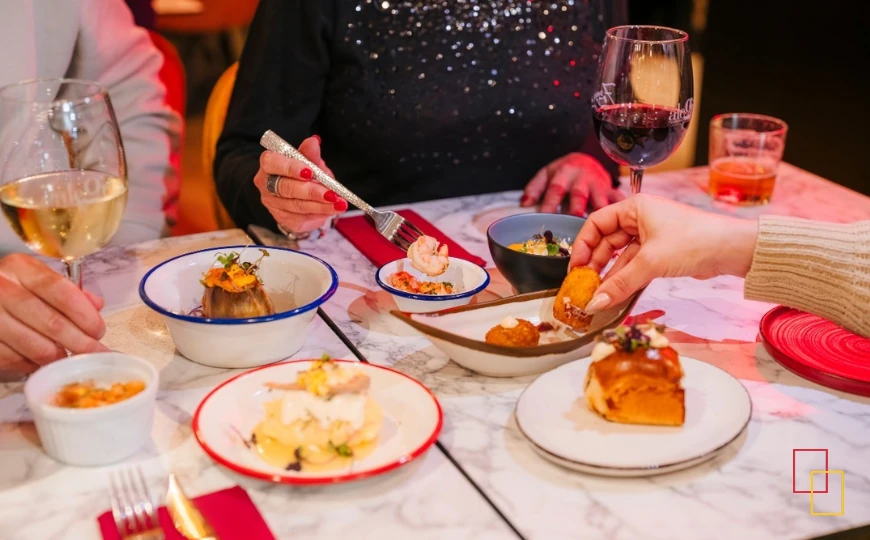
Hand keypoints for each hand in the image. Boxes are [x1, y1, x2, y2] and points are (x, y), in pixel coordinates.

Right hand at [0, 254, 108, 379]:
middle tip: (94, 351)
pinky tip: (42, 361)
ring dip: (58, 357)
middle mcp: (2, 289)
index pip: (62, 293)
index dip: (85, 315)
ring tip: (69, 357)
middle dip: (80, 342)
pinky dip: (33, 364)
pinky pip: (15, 360)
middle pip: (53, 323)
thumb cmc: (12, 289)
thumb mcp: (37, 279)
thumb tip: (95, 305)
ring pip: (35, 346)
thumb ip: (69, 291)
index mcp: (21, 268)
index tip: (98, 330)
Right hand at [254, 136, 347, 233]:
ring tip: (339, 203)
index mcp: (269, 164)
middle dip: (311, 191)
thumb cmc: (304, 174)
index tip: (310, 172)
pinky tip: (331, 210)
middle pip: (286, 188)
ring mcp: (272, 203)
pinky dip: (319, 214)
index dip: (291, 167)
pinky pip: (300, 218)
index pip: (273, 163)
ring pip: (296, 205)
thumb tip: (314, 141)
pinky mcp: (282, 218)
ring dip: (320, 205)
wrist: (301, 196)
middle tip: (332, 194)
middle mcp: (266, 184)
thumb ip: (311, 154)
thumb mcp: (309, 162)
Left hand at [522, 152, 624, 214]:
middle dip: (577, 208)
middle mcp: (582, 178)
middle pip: (579, 194)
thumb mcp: (547, 173)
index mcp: (564, 173)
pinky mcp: (612, 190)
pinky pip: (619, 199)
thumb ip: (535, 187)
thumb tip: (524, 203)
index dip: (550, 202)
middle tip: (575, 223)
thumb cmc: (565, 171)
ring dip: (600, 212)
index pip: (555, 188)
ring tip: (601, 226)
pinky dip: (621, 208)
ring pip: (601, 198)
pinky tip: (623, 218)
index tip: (544, 217)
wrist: (587, 159)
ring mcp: (599, 184)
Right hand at [568, 194, 758, 312]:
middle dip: (596, 264)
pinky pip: (634, 265)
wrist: (732, 250)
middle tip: (585, 286)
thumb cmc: (694, 241)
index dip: (583, 246)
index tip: (576, 269)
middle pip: (606, 241)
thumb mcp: (650, 262)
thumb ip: (619, 284)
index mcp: (634, 207)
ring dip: (610, 275)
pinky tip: (616, 294)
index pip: (596, 223)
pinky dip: (625, 279)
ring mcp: (651, 236)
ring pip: (620, 256)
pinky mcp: (661, 252)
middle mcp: (640, 218)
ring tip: (599, 295)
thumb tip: (594, 303)